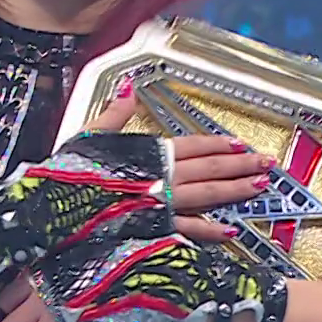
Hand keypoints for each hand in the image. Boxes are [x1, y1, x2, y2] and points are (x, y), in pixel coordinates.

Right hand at [85, 83, 271, 215]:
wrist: (55, 211)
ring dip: (235, 191)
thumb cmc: (71, 175)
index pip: (191, 146)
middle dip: (240, 165)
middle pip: (208, 169)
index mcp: (148, 154)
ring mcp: (160, 205)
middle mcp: (161, 178)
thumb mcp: (89, 137)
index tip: (239, 144)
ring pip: (206, 196)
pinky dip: (210, 231)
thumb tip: (129, 90)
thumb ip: (114, 115)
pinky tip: (231, 230)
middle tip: (267, 163)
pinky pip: (187, 230)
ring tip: (259, 186)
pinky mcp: (154, 229)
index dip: (217, 145)